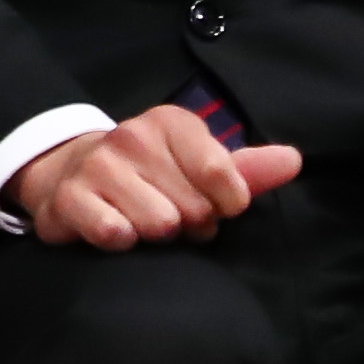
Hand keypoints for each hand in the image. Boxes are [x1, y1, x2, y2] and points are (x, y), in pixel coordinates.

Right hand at [9, 104, 304, 249]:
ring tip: (143, 222)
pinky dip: (121, 241)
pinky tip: (115, 228)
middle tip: (171, 214)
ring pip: (158, 225)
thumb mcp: (199, 165)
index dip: (226, 205)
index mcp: (170, 122)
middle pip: (194, 209)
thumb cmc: (152, 174)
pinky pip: (114, 233)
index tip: (214, 205)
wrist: (71, 173)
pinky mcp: (69, 196)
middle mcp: (131, 136)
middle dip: (189, 224)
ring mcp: (97, 165)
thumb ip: (247, 170)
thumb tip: (294, 160)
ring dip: (156, 236)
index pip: (223, 176)